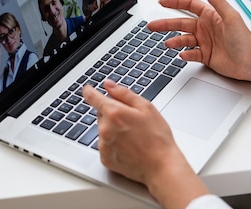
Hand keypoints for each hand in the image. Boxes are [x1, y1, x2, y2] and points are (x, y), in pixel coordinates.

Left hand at [82, 81, 207, 207]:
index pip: (93, 98)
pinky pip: (105, 145)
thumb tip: (109, 85)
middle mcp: (105, 129)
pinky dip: (113, 143)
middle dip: (113, 113)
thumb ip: (124, 93)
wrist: (161, 166)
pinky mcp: (105, 158)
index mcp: (114, 113)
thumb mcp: (146, 107)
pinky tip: (129, 146)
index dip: (90, 91)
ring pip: (103, 130)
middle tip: (132, 120)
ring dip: (113, 129)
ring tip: (133, 136)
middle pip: (102, 114)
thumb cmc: (157, 137)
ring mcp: (104, 145)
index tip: (88, 89)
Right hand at [147, 0, 250, 84]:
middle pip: (181, 23)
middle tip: (152, 26)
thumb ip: (217, 1)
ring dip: (174, 40)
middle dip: (166, 24)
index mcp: (211, 16)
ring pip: (184, 39)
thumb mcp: (230, 16)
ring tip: (167, 43)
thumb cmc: (245, 39)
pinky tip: (183, 55)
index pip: (189, 5)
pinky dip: (186, 54)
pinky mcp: (207, 56)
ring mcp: (206, 42)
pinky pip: (192, 54)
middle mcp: (206, 28)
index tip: (162, 2)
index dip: (175, 2)